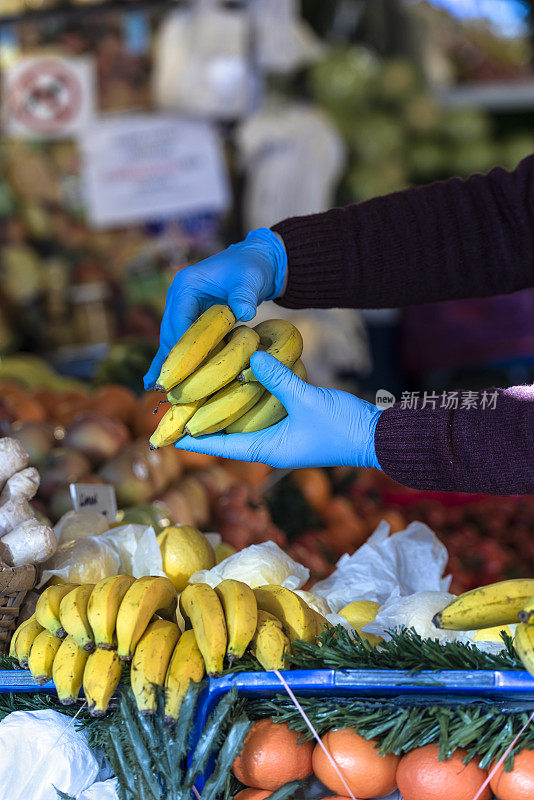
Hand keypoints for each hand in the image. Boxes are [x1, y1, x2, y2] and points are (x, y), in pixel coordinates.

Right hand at [144, 228, 286, 389]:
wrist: (253, 263)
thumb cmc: (251, 269)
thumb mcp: (250, 280)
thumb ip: (244, 295)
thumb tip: (243, 313)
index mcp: (186, 285)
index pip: (179, 322)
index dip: (182, 348)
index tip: (186, 373)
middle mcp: (177, 297)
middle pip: (170, 334)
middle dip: (172, 361)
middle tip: (171, 389)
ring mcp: (181, 308)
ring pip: (171, 340)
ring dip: (169, 363)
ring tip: (157, 389)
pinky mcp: (188, 318)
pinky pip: (178, 341)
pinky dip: (171, 358)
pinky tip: (153, 380)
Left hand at [175, 352, 382, 468]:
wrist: (376, 435)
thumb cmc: (342, 426)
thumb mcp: (307, 399)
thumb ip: (279, 379)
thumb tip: (252, 355)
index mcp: (269, 450)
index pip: (223, 447)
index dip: (195, 440)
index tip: (170, 433)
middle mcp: (272, 446)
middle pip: (229, 436)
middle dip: (206, 423)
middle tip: (180, 406)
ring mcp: (283, 435)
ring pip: (245, 424)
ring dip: (226, 411)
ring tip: (202, 394)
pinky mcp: (294, 424)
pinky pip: (263, 414)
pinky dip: (249, 401)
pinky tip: (240, 383)